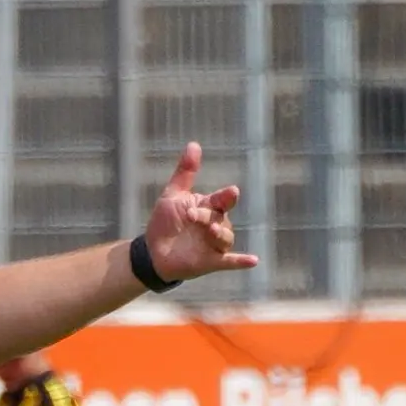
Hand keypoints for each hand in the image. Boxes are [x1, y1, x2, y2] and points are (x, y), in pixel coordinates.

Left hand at [143, 141, 259, 282]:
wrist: (152, 251)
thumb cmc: (165, 222)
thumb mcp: (173, 195)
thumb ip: (186, 172)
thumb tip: (194, 144)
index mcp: (210, 207)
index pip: (223, 199)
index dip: (224, 197)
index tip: (231, 192)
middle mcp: (217, 224)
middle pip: (221, 218)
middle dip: (208, 216)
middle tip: (192, 215)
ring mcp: (216, 244)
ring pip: (226, 238)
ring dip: (221, 235)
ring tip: (212, 231)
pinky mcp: (212, 261)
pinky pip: (231, 261)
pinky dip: (241, 261)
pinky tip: (253, 260)